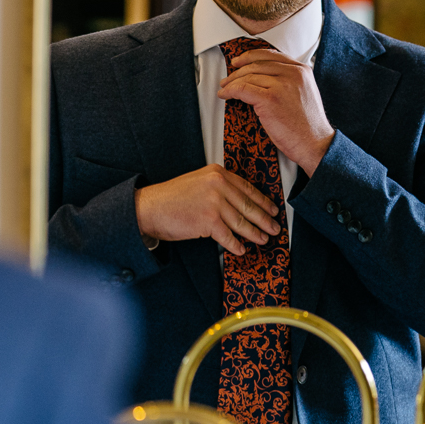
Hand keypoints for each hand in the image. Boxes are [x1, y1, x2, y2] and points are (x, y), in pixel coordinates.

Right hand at [135, 165, 281, 255]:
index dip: (263, 201)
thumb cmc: (172, 198)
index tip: (273, 209)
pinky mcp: (208, 220)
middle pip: (248, 205)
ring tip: (263, 239)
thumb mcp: (198, 182)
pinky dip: (236, 245)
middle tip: (274, 228)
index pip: (247, 188)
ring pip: (242, 222)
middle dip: (264, 219)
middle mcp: (218, 185)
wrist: (151, 207)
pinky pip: (228, 236)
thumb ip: (218, 187)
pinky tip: (241, 249)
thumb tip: (239, 203)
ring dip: (254, 233)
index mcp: (217, 173)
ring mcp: (214, 202)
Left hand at [218, 48, 334, 173]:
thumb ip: (289, 80)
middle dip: (237, 71)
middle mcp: (293, 73)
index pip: (271, 55)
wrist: (315, 144)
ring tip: (224, 88)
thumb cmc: (308, 125)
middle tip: (227, 79)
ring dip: (232, 82)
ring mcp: (281, 85)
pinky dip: (231, 91)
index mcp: (301, 70)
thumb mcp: (304, 92)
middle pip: (257, 64)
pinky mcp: (270, 99)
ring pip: (248, 76)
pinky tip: (225, 95)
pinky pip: (243, 89)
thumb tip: (264, 77)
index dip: (250, 56)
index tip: (239, 61)